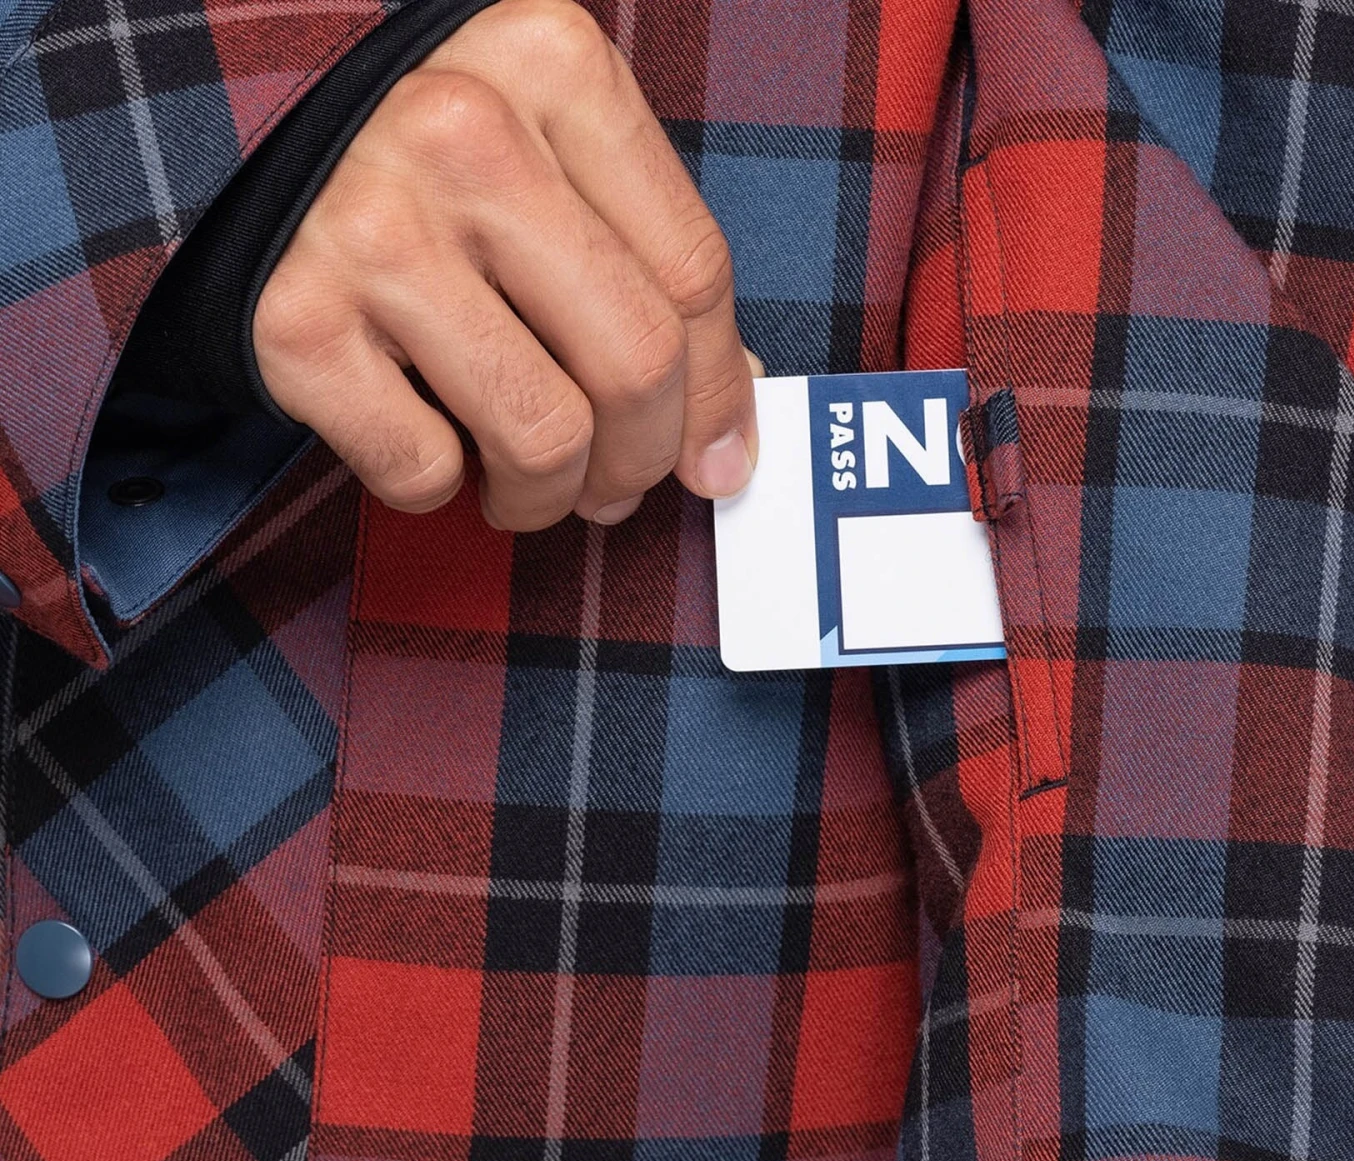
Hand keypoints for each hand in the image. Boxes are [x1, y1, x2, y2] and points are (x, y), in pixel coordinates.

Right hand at [252, 0, 758, 528]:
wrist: (221, 134)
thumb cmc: (415, 161)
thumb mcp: (544, 152)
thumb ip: (642, 257)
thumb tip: (726, 409)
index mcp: (549, 66)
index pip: (692, 273)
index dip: (717, 394)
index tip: (718, 457)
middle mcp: (462, 133)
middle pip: (633, 363)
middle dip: (642, 462)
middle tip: (618, 487)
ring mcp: (370, 228)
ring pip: (541, 436)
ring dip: (549, 496)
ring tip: (529, 486)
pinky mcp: (294, 322)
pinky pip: (424, 470)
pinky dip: (440, 487)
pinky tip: (431, 443)